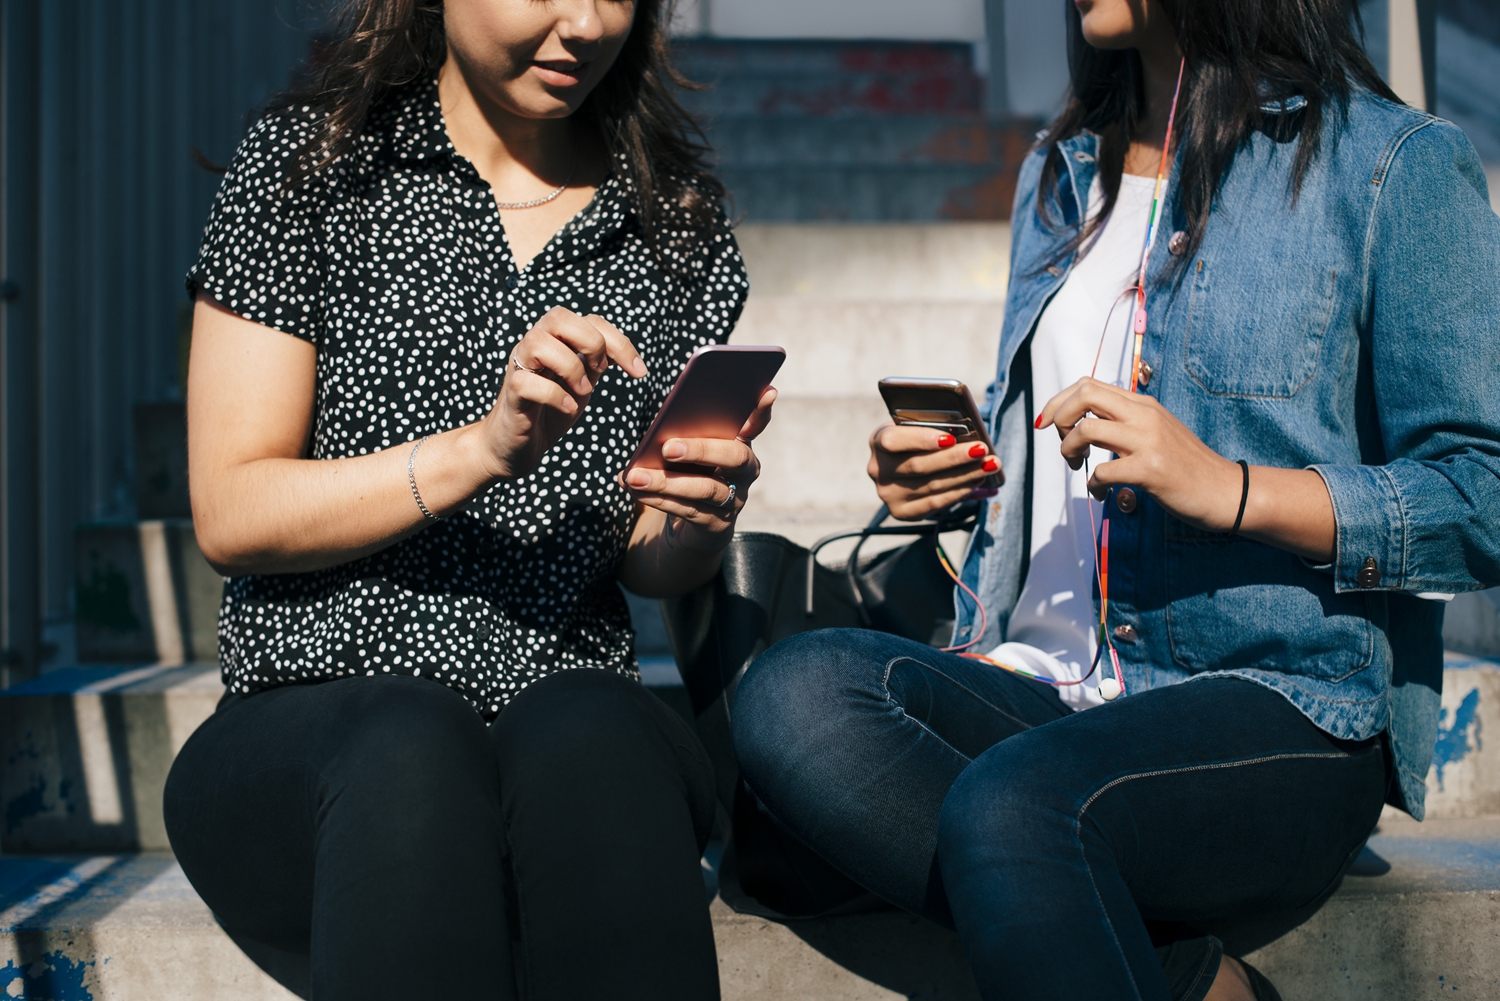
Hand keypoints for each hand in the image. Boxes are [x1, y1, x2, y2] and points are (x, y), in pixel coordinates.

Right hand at [480, 308, 646, 479]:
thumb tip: (626, 354)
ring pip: (538, 342)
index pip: (590, 320)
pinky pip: (526, 382)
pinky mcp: (510, 393)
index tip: (639, 372)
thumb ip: (596, 364)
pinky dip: (555, 395)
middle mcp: (534, 346)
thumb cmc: (549, 411)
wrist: (515, 445)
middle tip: (598, 372)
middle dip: (590, 343)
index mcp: (555, 341)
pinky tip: (568, 408)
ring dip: (570, 367)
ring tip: (581, 392)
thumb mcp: (581, 383)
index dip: (619, 342)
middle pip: (558, 316)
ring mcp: (519, 367)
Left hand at [621, 387, 776, 551]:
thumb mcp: (689, 450)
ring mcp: (735, 499)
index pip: (756, 424)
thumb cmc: (689, 472)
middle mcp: (745, 471)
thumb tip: (661, 426)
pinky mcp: (718, 524)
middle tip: (667, 447)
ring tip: (635, 476)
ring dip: (665, 481)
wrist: (693, 524)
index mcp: (740, 443)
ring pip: (705, 488)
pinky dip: (658, 499)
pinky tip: (635, 490)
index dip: (762, 410)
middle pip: (733, 456)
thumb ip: (686, 434)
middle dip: (700, 449)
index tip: (767, 392)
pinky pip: (688, 510)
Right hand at [868, 424, 1000, 520]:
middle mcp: (878, 469)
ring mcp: (888, 494)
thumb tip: (969, 433)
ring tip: (990, 464)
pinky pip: (934, 504)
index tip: (950, 438)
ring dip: (965, 475)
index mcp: (878, 440)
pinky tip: (978, 482)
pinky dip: (959, 492)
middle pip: (918, 465)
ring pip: (931, 485)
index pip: (893, 440)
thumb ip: (935, 427)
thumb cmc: (920, 437)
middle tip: (982, 449)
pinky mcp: (901, 512)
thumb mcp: (919, 426)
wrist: (907, 462)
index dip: (921, 439)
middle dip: (954, 458)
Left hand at [1036, 377, 1242, 530]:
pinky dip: (1093, 484)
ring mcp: (1148, 441)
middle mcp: (1144, 415)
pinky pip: (1103, 471)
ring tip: (1078, 467)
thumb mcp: (1155, 432)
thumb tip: (1083, 423)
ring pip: (1087, 429)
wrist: (1226, 490)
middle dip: (1059, 417)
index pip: (1088, 385)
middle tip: (1064, 444)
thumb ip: (1124, 423)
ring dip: (1069, 450)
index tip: (1049, 425)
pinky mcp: (1151, 470)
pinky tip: (1102, 493)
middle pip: (1084, 395)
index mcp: (1142, 404)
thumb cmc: (1186, 466)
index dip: (1059, 402)